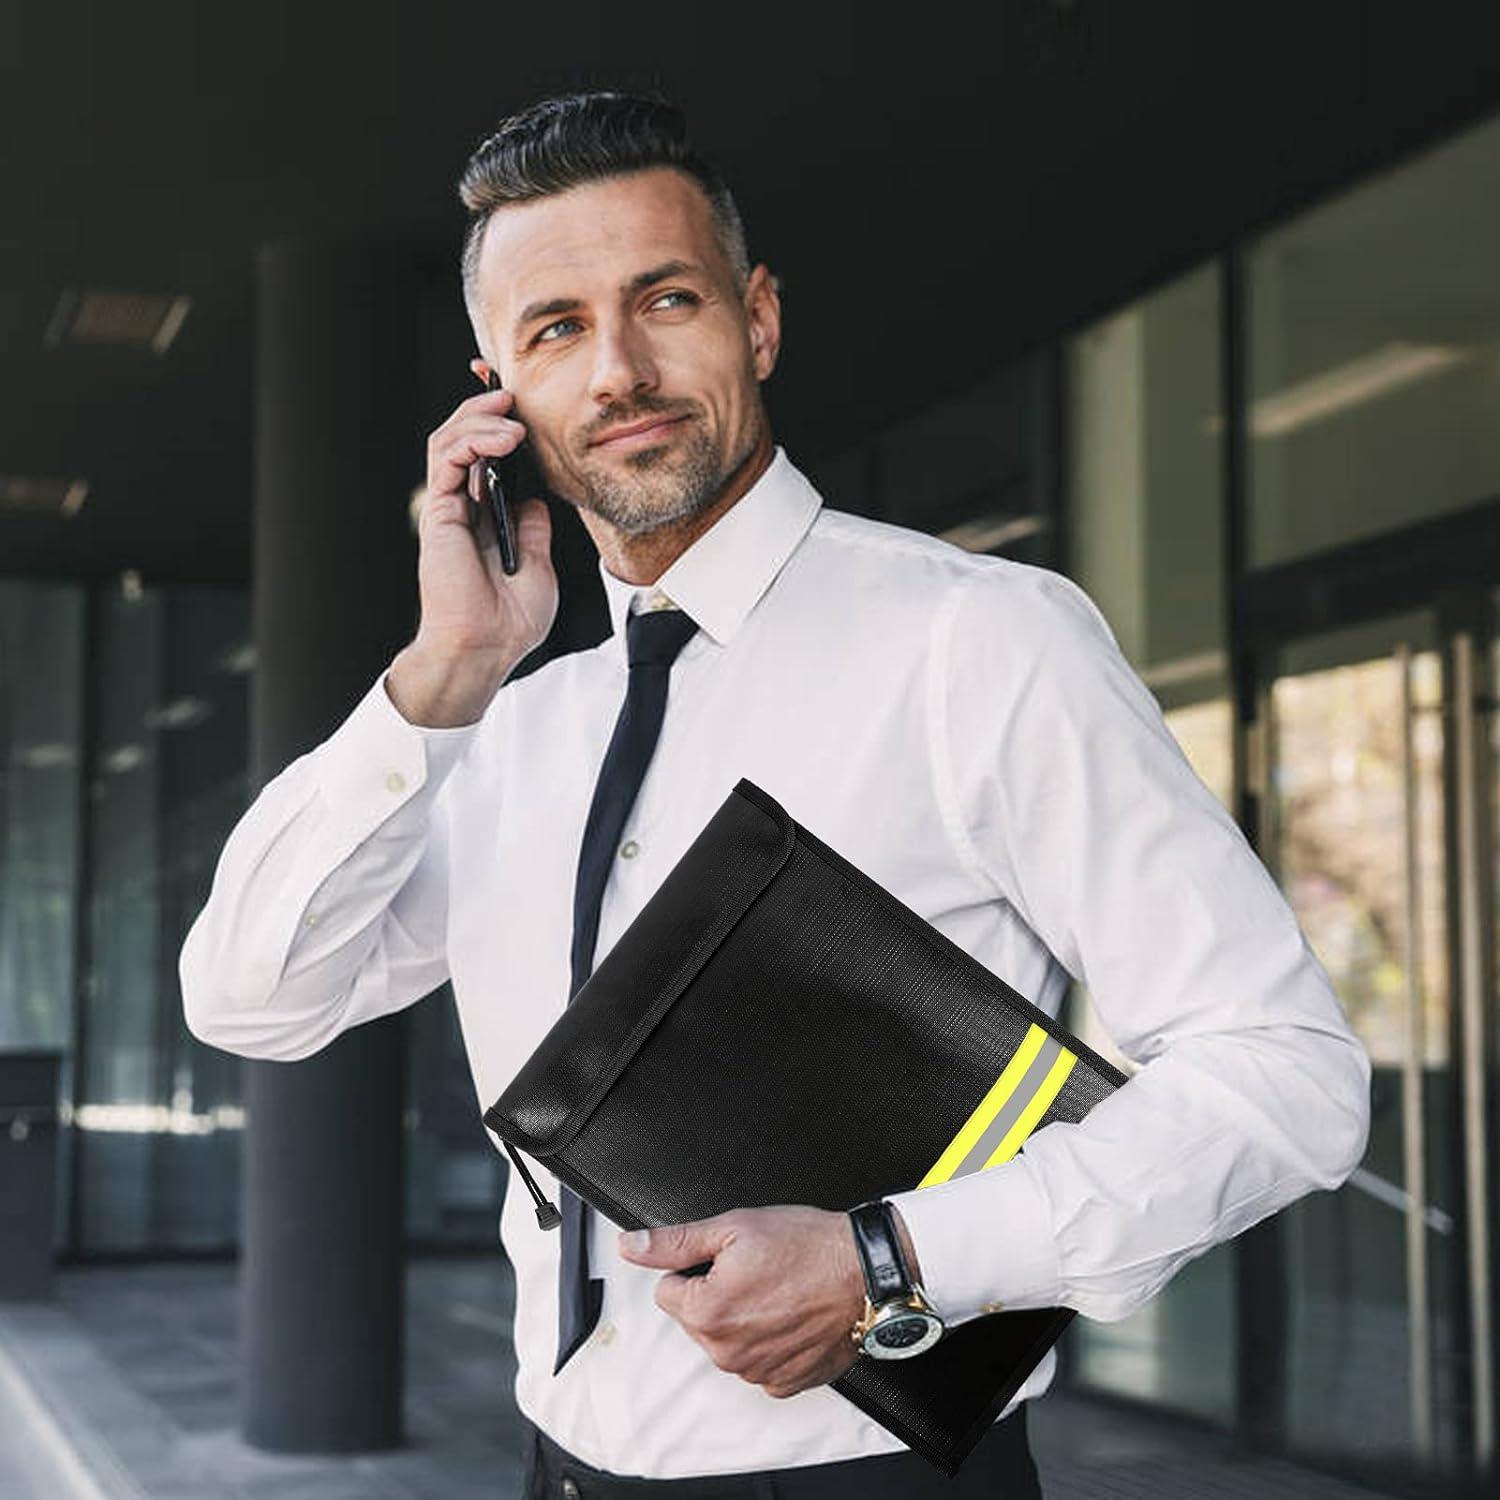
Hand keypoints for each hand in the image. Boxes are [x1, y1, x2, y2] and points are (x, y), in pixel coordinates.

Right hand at [412, 363, 557, 667]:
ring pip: (450, 439)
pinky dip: (471, 440)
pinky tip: (502, 440)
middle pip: (465, 438)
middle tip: (512, 392)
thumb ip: (534, 528)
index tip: (517, 397)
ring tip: (511, 416)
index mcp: (487, 516)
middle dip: (484, 406)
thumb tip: (536, 500)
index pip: (488, 456)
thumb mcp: (540, 565)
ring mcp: (449, 508)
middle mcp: (465, 507)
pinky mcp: (439, 513)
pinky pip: (445, 459)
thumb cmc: (509, 620)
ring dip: (480, 419)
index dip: (497, 423)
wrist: (487, 647)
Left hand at [616, 1205, 879, 1398]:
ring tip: (779, 1290)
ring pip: (728, 1341)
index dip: (696, 1268)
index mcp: (707, 1313)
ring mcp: (757, 1372)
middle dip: (717, 1294)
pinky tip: (792, 1316)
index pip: (668, 1290)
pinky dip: (770, 1342)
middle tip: (758, 1271)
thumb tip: (631, 1245)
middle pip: (697, 1318)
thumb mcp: (734, 1228)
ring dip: (744, 1319)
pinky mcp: (785, 1383)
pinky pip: (759, 1362)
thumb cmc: (809, 1247)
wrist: (867, 1273)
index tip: (729, 1260)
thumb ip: (674, 1241)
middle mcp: (727, 1353)